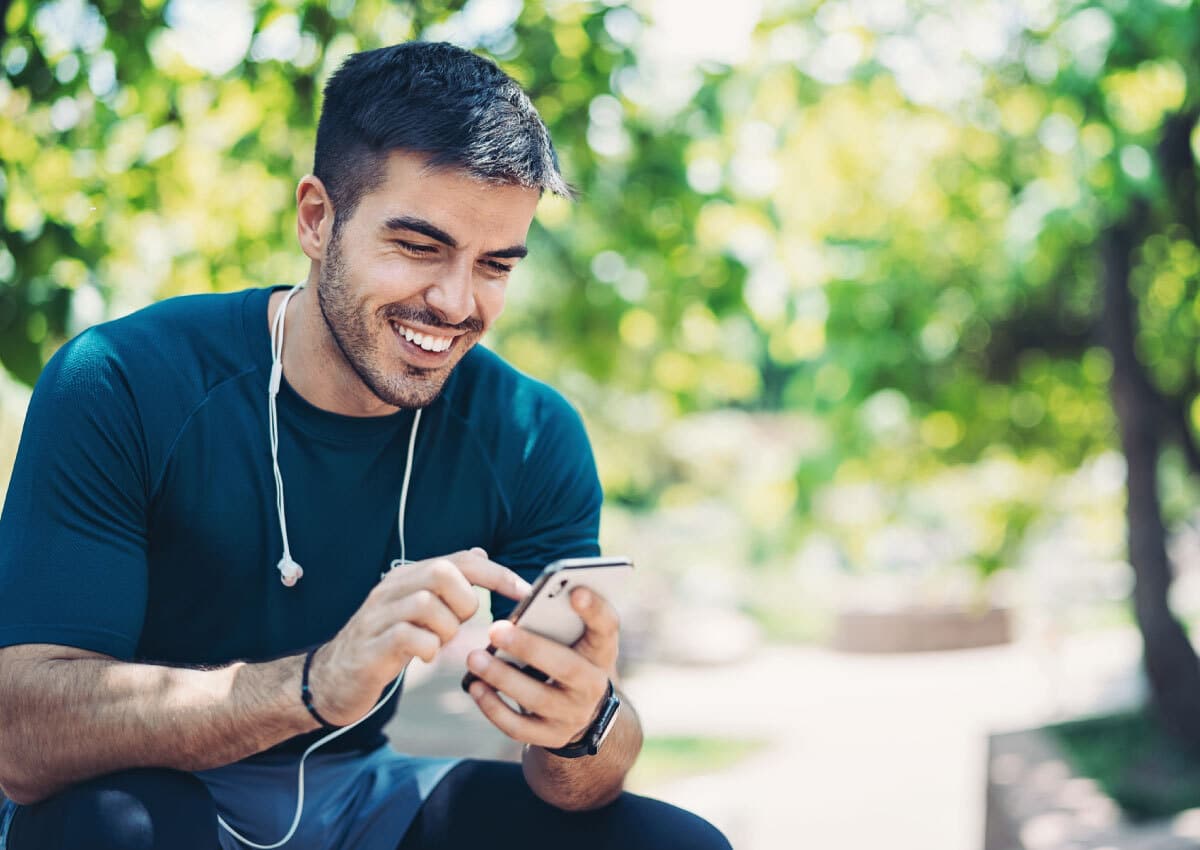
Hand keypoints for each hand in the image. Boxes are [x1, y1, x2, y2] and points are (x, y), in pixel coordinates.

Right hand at [308, 548, 530, 726]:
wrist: (332, 679)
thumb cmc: (385, 644)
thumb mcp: (418, 609)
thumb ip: (447, 584)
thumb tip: (479, 552)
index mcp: (409, 577)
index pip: (461, 560)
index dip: (497, 573)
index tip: (525, 592)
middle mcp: (392, 588)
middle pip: (442, 572)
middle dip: (465, 600)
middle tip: (460, 624)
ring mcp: (378, 616)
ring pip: (426, 603)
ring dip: (445, 628)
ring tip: (438, 643)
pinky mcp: (370, 647)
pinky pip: (408, 636)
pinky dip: (427, 647)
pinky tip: (424, 656)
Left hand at [465, 586, 618, 748]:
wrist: (583, 712)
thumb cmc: (570, 657)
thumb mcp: (576, 638)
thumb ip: (560, 619)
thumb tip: (522, 601)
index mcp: (602, 650)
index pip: (607, 627)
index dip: (594, 609)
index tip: (575, 591)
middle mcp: (594, 685)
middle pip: (567, 667)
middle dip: (530, 648)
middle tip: (495, 630)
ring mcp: (574, 714)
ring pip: (538, 698)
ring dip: (502, 678)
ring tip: (474, 658)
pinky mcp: (551, 737)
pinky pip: (519, 726)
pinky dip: (493, 707)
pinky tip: (475, 687)